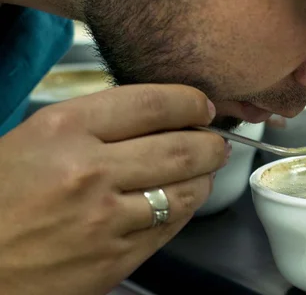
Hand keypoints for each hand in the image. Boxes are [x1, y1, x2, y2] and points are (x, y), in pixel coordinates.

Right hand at [0, 84, 228, 294]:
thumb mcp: (33, 140)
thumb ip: (94, 124)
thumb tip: (157, 115)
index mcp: (64, 131)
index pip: (152, 104)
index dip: (190, 102)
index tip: (202, 105)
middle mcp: (90, 171)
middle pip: (182, 147)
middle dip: (212, 141)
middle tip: (217, 140)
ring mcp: (106, 219)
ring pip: (187, 189)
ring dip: (206, 176)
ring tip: (205, 169)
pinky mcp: (116, 258)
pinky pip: (171, 226)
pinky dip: (185, 208)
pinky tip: (181, 199)